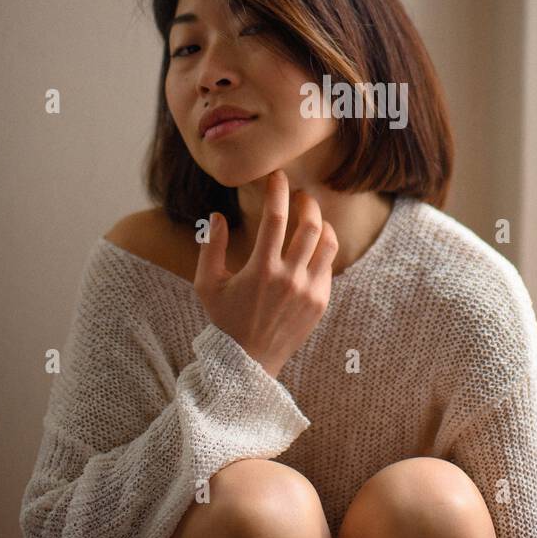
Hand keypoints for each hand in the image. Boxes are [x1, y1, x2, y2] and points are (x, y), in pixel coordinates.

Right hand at [192, 168, 338, 377]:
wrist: (249, 361)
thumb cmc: (224, 319)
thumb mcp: (207, 284)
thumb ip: (211, 246)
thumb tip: (217, 216)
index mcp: (261, 270)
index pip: (275, 218)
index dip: (277, 191)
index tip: (277, 176)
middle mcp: (289, 278)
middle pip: (310, 225)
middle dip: (306, 202)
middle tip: (299, 195)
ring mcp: (309, 290)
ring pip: (327, 242)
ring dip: (321, 223)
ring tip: (310, 216)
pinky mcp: (320, 301)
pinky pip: (329, 265)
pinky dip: (322, 249)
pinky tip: (311, 245)